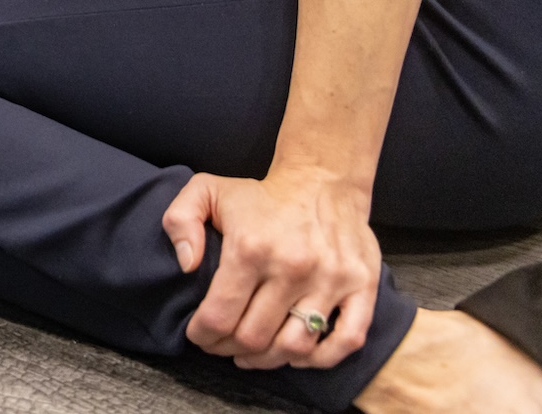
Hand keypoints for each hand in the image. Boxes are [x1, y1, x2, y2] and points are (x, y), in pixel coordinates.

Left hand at [163, 165, 380, 369]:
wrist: (322, 181)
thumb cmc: (260, 195)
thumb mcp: (206, 191)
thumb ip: (180, 222)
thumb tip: (187, 265)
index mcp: (250, 248)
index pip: (220, 315)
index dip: (203, 335)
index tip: (198, 336)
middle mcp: (292, 268)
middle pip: (255, 338)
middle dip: (229, 349)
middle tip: (221, 346)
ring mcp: (331, 280)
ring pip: (295, 346)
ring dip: (268, 361)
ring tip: (251, 355)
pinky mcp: (361, 287)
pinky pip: (346, 341)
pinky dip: (320, 359)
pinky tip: (297, 355)